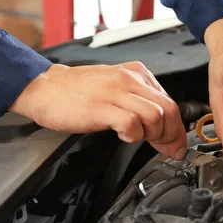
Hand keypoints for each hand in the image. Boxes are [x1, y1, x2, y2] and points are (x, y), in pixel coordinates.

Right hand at [9, 62, 187, 159]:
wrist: (45, 87)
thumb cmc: (78, 92)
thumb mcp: (116, 89)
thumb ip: (140, 104)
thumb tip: (163, 129)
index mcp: (136, 73)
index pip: (169, 102)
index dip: (177, 129)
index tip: (176, 145)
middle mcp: (130, 78)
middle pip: (168, 110)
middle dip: (171, 135)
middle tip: (164, 148)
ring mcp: (115, 91)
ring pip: (155, 116)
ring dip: (152, 135)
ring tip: (137, 138)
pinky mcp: (101, 106)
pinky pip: (131, 123)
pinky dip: (132, 135)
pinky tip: (122, 135)